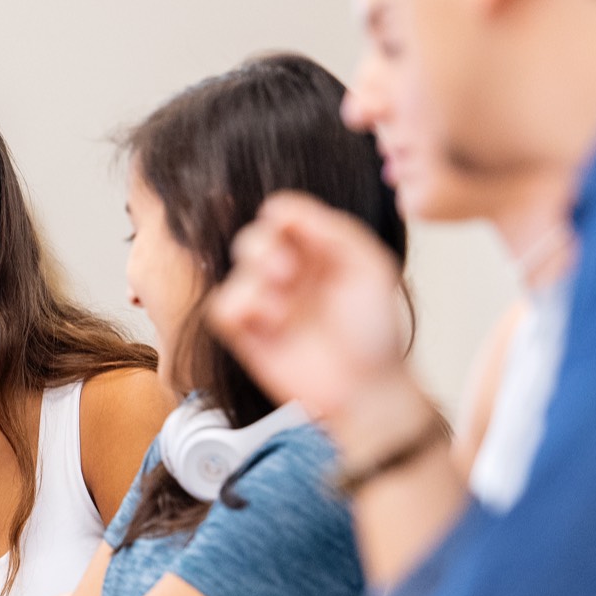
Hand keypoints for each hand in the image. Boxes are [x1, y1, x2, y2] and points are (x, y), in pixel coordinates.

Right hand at [208, 192, 407, 422]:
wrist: (366, 386)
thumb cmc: (375, 331)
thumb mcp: (369, 266)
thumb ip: (332, 229)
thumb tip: (280, 208)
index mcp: (316, 252)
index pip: (282, 216)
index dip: (282, 217)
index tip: (292, 228)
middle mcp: (289, 274)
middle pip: (252, 238)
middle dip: (263, 248)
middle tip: (286, 272)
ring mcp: (267, 304)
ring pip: (234, 270)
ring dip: (255, 283)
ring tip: (283, 310)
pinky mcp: (247, 335)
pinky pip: (221, 307)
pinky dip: (239, 307)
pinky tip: (269, 322)